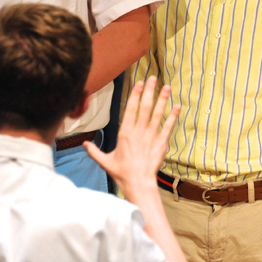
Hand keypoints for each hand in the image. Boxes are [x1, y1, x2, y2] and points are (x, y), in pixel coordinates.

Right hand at [85, 77, 178, 202]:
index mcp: (125, 133)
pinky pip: (168, 127)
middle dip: (149, 91)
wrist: (138, 183)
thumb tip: (84, 144)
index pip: (131, 109)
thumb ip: (94, 151)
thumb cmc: (121, 173)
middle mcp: (138, 131)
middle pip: (145, 107)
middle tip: (153, 78)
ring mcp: (151, 136)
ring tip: (166, 87)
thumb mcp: (105, 161)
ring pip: (157, 114)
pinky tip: (177, 106)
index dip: (136, 94)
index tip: (139, 83)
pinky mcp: (161, 143)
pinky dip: (173, 116)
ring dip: (162, 99)